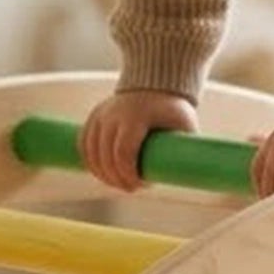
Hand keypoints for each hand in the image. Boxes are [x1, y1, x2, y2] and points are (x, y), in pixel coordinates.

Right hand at [79, 89, 196, 191]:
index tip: (137, 185)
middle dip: (115, 177)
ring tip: (117, 183)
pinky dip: (89, 160)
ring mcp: (102, 114)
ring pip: (90, 150)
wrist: (155, 85)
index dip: (127, 173)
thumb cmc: (172, 110)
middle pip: (105, 155)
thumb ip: (184, 147)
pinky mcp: (94, 116)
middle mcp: (115, 114)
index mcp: (137, 116)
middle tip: (130, 188)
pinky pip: (84, 142)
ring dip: (101, 172)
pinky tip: (100, 172)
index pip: (124, 151)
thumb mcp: (184, 125)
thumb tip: (190, 176)